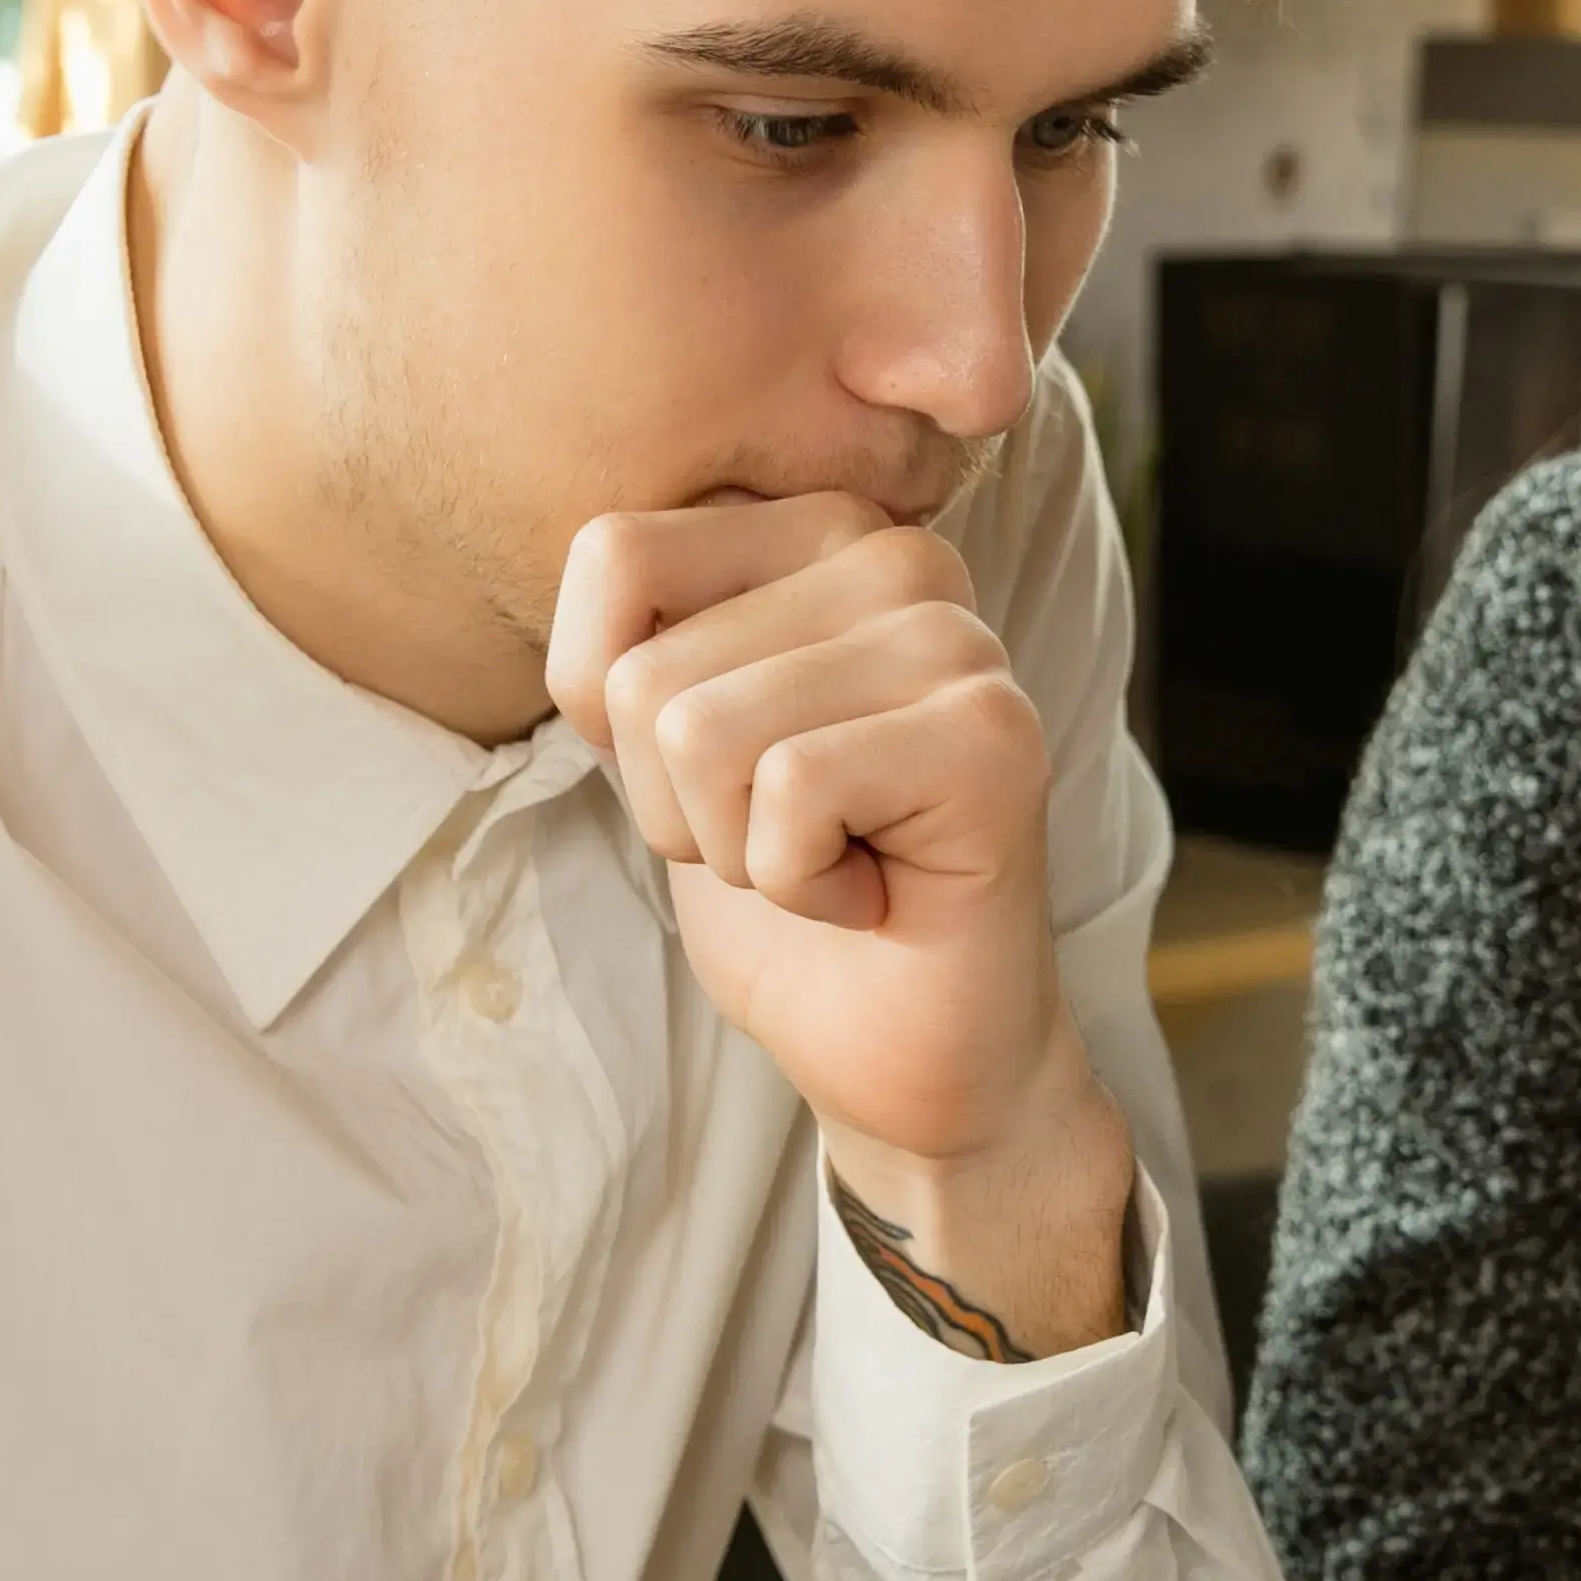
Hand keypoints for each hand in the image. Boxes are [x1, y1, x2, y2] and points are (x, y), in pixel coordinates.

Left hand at [549, 496, 1133, 1350]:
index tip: (723, 771)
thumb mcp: (660, 743)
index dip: (609, 714)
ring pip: (702, 730)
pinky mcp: (989, 732)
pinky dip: (801, 882)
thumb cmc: (781, 892)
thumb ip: (629, 633)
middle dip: (681, 804)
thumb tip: (590, 552)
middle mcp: (897, 552)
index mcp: (814, 530)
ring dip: (737, 849)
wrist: (898, 1051)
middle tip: (792, 839)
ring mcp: (956, 637)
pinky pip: (789, 788)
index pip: (614, 555)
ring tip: (833, 861)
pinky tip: (874, 895)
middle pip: (647, 670)